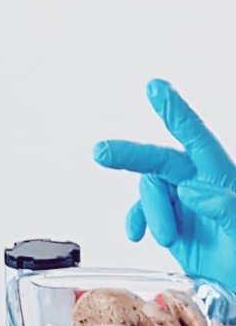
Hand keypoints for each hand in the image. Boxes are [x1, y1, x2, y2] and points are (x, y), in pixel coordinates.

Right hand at [93, 79, 235, 288]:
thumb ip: (226, 207)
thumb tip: (192, 189)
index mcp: (221, 179)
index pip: (196, 136)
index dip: (174, 111)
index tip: (155, 87)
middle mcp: (201, 186)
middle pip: (160, 160)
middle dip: (130, 155)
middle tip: (102, 153)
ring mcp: (183, 205)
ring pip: (149, 190)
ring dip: (150, 213)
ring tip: (163, 239)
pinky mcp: (170, 224)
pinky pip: (141, 212)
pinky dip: (135, 221)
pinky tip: (139, 235)